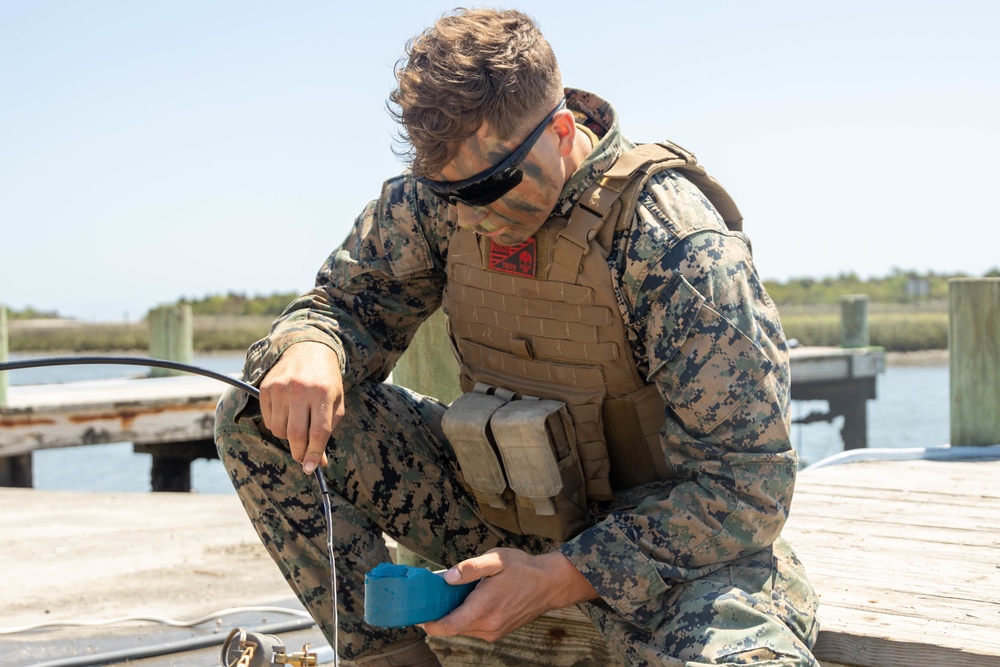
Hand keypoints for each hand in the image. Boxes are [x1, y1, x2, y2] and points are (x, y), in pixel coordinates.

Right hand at [258, 341, 344, 473]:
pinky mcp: (266, 388)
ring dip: (289, 437)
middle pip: (295, 434)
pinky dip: (278, 425)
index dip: (314, 453)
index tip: (311, 468)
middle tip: (303, 459)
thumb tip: (319, 462)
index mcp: (323, 393)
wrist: (308, 349)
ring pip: (280, 430)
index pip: (318, 432)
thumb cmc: (326, 381)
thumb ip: (329, 430)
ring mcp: (280, 388)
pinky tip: (287, 414)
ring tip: (299, 425)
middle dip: (299, 453)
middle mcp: (300, 390)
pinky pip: (268, 420)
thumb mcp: (336, 402)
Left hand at [421, 548, 597, 641]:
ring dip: (456, 615)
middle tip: (436, 595)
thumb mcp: (496, 559)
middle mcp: (488, 625)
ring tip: (457, 594)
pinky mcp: (499, 632)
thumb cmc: (523, 568)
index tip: (418, 614)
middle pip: (453, 628)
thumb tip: (446, 578)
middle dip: (441, 614)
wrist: (550, 583)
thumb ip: (470, 568)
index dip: (429, 624)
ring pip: (464, 628)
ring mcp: (495, 631)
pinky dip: (468, 617)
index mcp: (484, 608)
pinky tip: (472, 600)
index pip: (447, 627)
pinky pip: (476, 628)